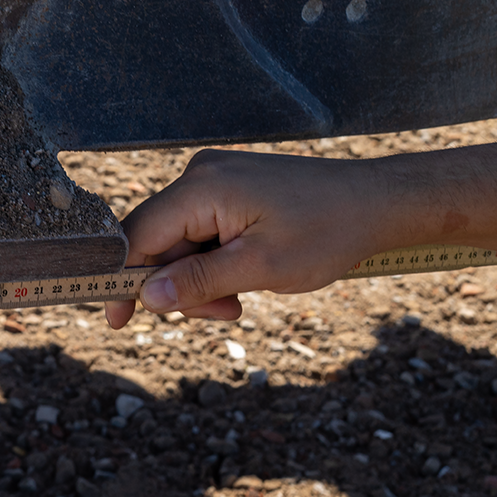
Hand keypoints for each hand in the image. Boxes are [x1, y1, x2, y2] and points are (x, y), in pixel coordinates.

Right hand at [104, 149, 383, 326]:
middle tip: (225, 312)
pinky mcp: (229, 190)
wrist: (377, 204)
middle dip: (182, 286)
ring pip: (181, 243)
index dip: (124, 279)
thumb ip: (198, 282)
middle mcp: (200, 176)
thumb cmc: (327, 231)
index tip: (119, 321)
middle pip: (159, 242)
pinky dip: (215, 263)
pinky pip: (201, 233)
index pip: (138, 236)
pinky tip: (243, 277)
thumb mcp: (260, 268)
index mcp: (202, 188)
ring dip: (201, 280)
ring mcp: (215, 180)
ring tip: (240, 300)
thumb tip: (146, 297)